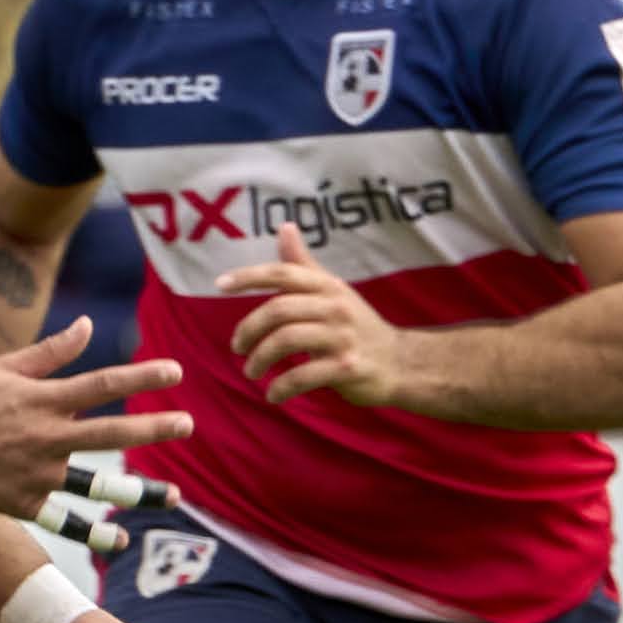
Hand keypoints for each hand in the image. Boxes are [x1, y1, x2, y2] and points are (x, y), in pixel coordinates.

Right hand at [0, 319, 192, 521]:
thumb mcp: (4, 368)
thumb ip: (52, 352)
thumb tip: (90, 325)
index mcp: (42, 400)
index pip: (102, 385)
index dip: (141, 376)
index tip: (176, 372)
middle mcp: (45, 437)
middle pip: (110, 433)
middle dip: (152, 429)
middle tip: (188, 425)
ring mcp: (36, 473)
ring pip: (96, 484)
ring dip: (138, 492)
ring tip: (175, 496)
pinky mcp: (23, 503)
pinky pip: (64, 520)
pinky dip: (93, 532)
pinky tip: (121, 539)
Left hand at [224, 226, 413, 408]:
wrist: (402, 363)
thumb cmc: (359, 326)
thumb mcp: (333, 291)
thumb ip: (304, 265)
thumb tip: (284, 227)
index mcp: (328, 286)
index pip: (284, 272)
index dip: (249, 276)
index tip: (219, 285)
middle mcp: (335, 306)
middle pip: (278, 310)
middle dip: (248, 329)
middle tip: (237, 348)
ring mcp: (342, 337)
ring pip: (286, 340)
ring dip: (260, 360)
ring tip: (251, 372)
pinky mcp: (347, 367)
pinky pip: (303, 376)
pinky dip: (281, 388)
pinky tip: (274, 395)